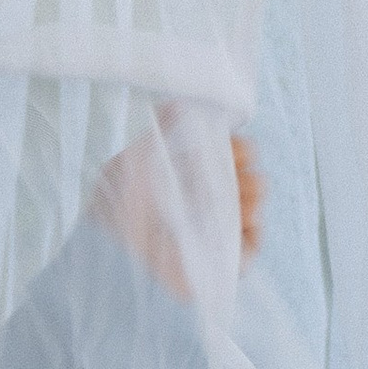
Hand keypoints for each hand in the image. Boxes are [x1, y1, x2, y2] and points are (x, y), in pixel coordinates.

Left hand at [89, 124, 260, 304]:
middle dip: (248, 170)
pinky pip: (250, 246)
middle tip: (242, 166)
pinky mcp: (219, 265)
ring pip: (251, 210)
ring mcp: (210, 235)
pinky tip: (242, 222)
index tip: (235, 143)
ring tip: (242, 195)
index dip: (234, 148)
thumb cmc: (115, 211)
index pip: (222, 159)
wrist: (114, 260)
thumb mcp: (130, 163)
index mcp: (181, 181)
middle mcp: (198, 207)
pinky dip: (253, 232)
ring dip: (254, 196)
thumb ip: (159, 133)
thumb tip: (181, 103)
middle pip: (243, 181)